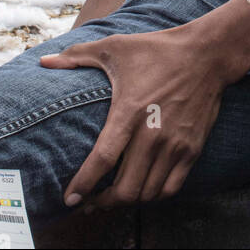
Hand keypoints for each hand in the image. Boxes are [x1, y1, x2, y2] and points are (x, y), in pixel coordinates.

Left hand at [38, 24, 232, 209]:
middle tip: (89, 202)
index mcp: (129, 110)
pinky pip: (171, 188)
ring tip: (112, 199)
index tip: (69, 198)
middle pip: (127, 187)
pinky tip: (141, 190)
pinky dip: (153, 196)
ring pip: (148, 193)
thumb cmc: (155, 50)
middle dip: (103, 202)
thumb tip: (44, 61)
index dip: (84, 183)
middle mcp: (153, 133)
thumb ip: (76, 56)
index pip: (103, 158)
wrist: (206, 55)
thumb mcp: (113, 47)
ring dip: (128, 202)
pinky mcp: (192, 150)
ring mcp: (175, 144)